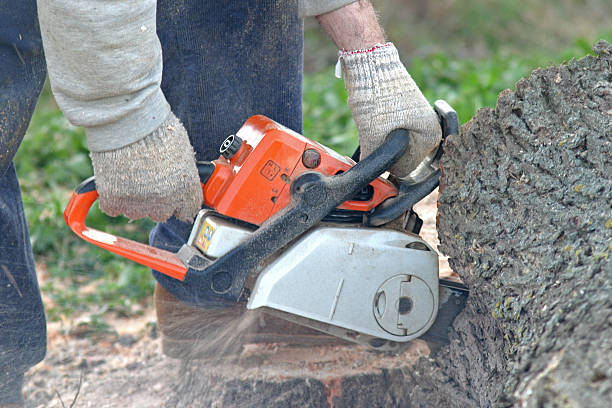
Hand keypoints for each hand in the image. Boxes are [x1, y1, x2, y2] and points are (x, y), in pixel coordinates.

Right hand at [90, 112, 202, 221]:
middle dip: (157, 201)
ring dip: (134, 200)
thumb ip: (182, 173)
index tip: (175, 198)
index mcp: (185, 189)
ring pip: (137, 213)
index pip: (188, 211)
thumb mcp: (183, 151)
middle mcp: (164, 201)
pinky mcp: (114, 200)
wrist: (128, 121)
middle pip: (162, 214)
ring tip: (131, 175)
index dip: (181, 203)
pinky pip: (113, 208)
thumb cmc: (157, 128)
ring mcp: (138, 203)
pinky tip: (115, 180)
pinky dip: (112, 198)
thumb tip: (181, 179)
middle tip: (149, 181)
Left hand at [340, 43, 441, 176]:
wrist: (369, 62)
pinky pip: (390, 132)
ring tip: (373, 123)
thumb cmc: (375, 96)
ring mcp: (418, 120)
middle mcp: (429, 129)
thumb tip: (367, 178)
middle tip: (373, 134)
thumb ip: (373, 162)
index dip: (386, 165)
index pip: (405, 169)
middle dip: (384, 152)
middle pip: (401, 158)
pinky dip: (378, 131)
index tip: (375, 151)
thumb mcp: (372, 137)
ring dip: (379, 141)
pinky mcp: (405, 112)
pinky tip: (372, 118)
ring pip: (393, 145)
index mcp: (430, 137)